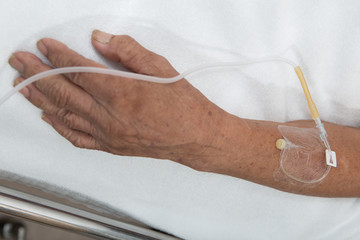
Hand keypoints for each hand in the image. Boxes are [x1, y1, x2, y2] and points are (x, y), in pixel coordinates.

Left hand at [8, 30, 229, 167]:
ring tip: (23, 86)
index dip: (57, 56)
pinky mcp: (112, 146)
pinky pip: (78, 138)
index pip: (78, 70)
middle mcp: (110, 115)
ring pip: (65, 115)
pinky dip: (59, 126)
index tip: (44, 46)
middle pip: (64, 92)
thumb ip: (127, 51)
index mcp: (121, 92)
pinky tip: (48, 117)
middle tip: (18, 62)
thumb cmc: (183, 103)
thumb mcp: (160, 68)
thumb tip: (99, 39)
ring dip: (41, 99)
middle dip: (37, 74)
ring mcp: (108, 134)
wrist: (195, 136)